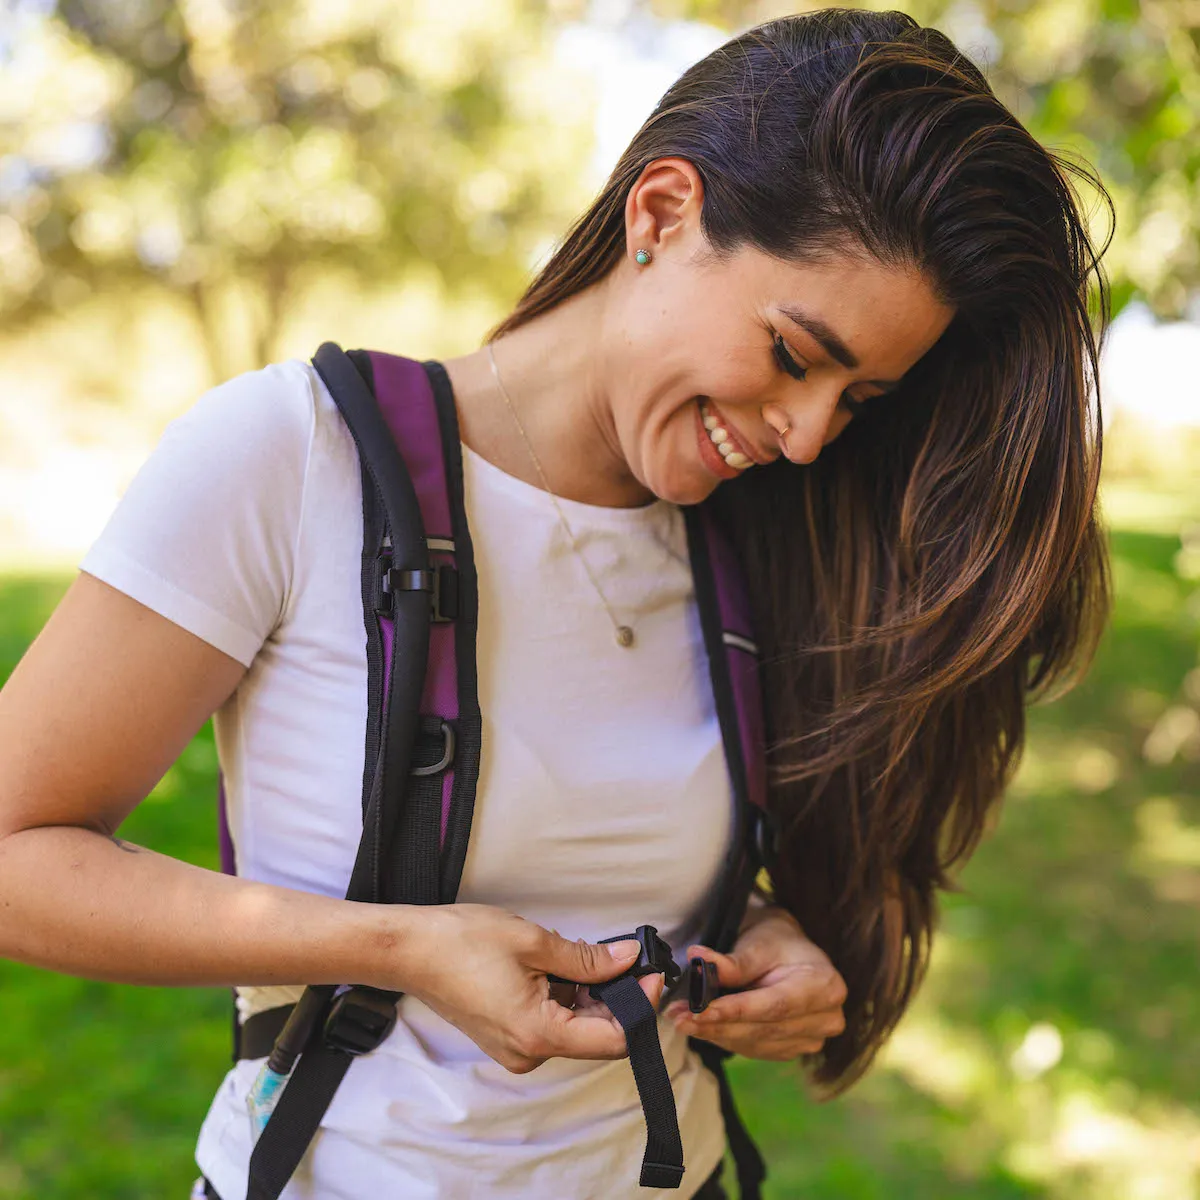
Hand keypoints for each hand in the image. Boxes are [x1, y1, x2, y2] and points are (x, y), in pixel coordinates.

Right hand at [397, 904, 662, 1073]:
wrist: (410, 950)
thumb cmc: (461, 943)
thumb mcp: (533, 941)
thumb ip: (587, 957)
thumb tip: (628, 959)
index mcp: (538, 1033)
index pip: (612, 1039)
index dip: (640, 1007)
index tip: (653, 974)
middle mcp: (529, 1052)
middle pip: (595, 1035)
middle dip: (619, 997)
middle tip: (631, 957)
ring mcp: (516, 1048)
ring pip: (575, 1027)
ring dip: (592, 995)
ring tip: (593, 955)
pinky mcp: (507, 1037)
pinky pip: (552, 1023)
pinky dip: (567, 998)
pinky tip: (565, 966)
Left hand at [666, 904, 845, 1060]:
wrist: (789, 952)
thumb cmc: (776, 941)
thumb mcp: (758, 941)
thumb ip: (733, 961)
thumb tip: (698, 959)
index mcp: (825, 985)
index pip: (776, 1004)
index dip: (736, 1010)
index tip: (701, 1010)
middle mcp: (826, 1018)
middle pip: (764, 1028)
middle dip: (717, 1024)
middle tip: (679, 1017)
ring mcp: (812, 1038)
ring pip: (756, 1042)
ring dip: (715, 1034)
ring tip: (682, 1019)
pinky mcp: (793, 1048)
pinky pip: (755, 1049)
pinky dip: (726, 1038)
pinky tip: (702, 1027)